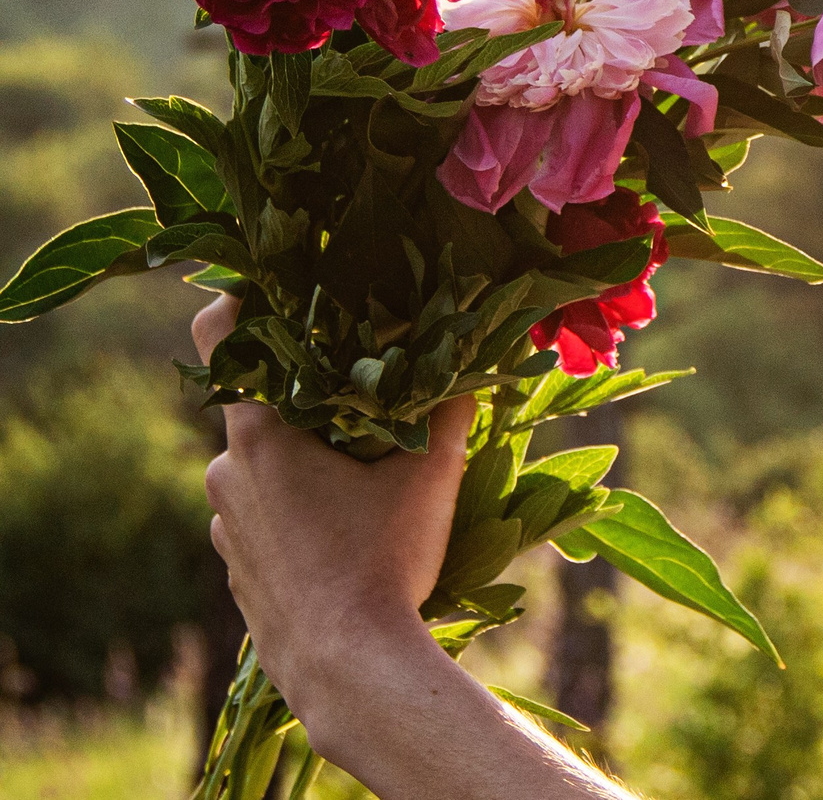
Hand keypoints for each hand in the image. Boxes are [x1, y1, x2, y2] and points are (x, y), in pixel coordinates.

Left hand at [193, 293, 472, 722]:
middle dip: (309, 396)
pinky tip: (348, 533)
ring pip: (262, 466)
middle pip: (258, 405)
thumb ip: (446, 410)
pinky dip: (296, 510)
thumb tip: (470, 359)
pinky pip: (262, 515)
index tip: (281, 286)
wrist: (346, 668)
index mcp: (261, 436)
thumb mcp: (429, 476)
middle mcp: (226, 473)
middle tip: (368, 398)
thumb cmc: (382, 563)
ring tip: (366, 477)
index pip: (220, 336)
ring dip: (305, 459)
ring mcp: (224, 525)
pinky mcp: (235, 567)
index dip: (243, 300)